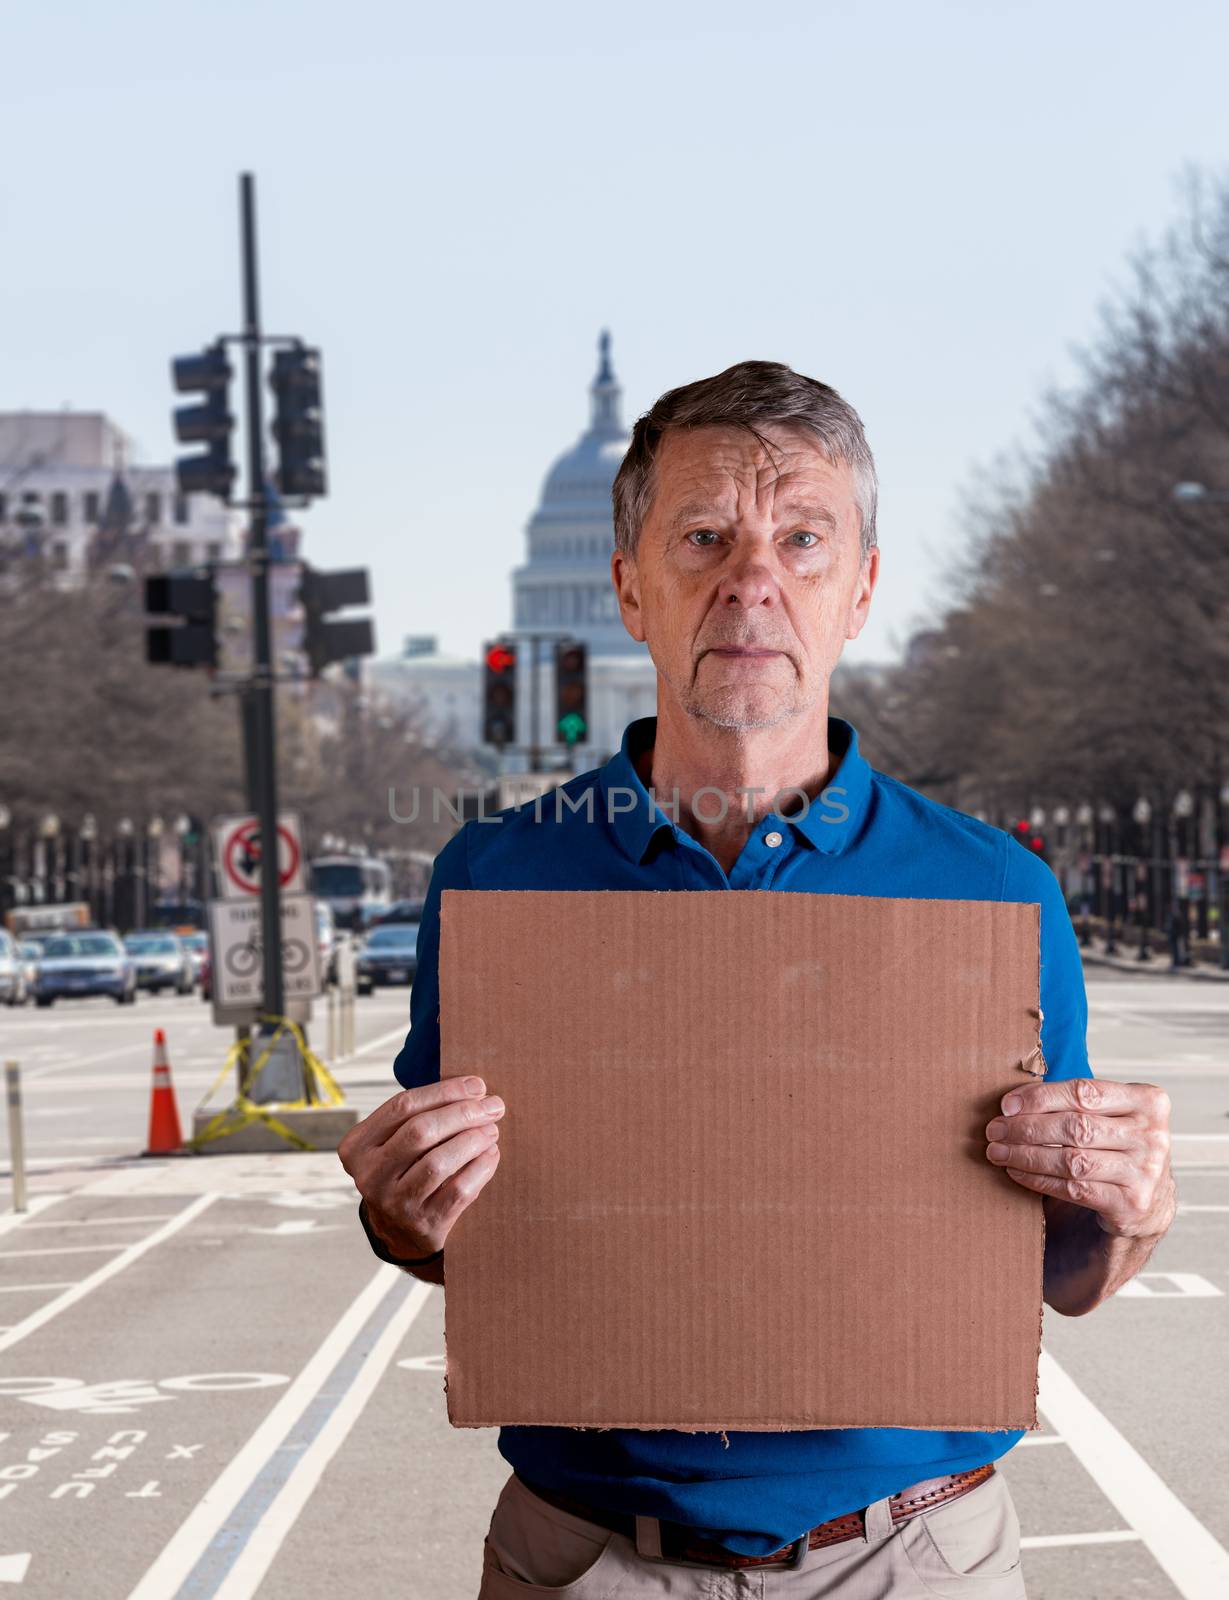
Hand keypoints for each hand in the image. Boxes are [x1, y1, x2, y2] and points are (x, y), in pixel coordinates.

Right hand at [338, 1074, 505, 1258]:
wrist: (401, 1231)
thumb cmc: (405, 1170)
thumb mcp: (395, 1142)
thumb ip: (421, 1114)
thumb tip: (474, 1089)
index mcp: (357, 1146)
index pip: (402, 1106)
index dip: (444, 1091)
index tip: (477, 1085)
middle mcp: (370, 1175)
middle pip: (420, 1131)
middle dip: (463, 1113)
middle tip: (493, 1106)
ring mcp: (394, 1203)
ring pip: (439, 1161)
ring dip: (473, 1139)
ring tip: (491, 1130)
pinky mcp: (422, 1224)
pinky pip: (458, 1190)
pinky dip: (480, 1167)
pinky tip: (491, 1154)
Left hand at [985, 1077, 1174, 1237]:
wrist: (1150, 1202)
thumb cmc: (1116, 1147)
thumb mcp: (1110, 1117)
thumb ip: (1075, 1103)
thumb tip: (1013, 1102)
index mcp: (1148, 1101)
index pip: (1084, 1092)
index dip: (1040, 1097)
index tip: (1007, 1105)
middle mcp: (1152, 1136)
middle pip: (1075, 1126)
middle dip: (1026, 1128)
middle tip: (995, 1130)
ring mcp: (1145, 1172)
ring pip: (1072, 1160)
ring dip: (1026, 1155)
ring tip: (999, 1152)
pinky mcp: (1132, 1204)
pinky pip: (1074, 1189)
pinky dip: (1039, 1179)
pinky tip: (1017, 1172)